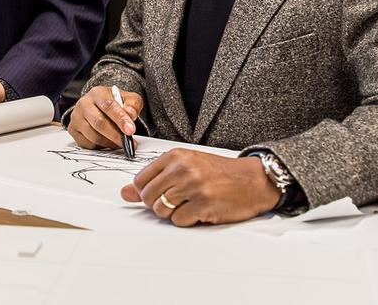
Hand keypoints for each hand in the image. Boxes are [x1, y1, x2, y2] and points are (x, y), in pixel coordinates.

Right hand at [68, 86, 142, 148]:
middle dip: (116, 134)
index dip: (120, 118)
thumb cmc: (114, 103)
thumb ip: (132, 105)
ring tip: (121, 142)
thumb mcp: (128, 99)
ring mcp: (76, 118)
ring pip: (94, 136)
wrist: (99, 106)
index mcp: (97, 93)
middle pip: (99, 122)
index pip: (108, 105)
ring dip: (110, 142)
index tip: (130, 130)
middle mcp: (83, 104)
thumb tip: (131, 114)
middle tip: (128, 142)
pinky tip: (109, 142)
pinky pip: (88, 144)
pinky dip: (101, 146)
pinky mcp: (73, 130)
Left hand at [120, 149, 280, 226]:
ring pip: (161, 211)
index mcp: (175, 156)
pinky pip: (179, 221)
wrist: (253, 180)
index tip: (161, 192)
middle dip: (158, 204)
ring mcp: (193, 187)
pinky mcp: (203, 205)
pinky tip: (200, 210)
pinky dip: (187, 220)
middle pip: (148, 197)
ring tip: (190, 204)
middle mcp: (182, 169)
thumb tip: (125, 193)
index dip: (147, 192)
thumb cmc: (219, 173)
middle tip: (178, 200)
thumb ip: (154, 179)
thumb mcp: (186, 167)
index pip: (141, 180)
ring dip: (173, 213)